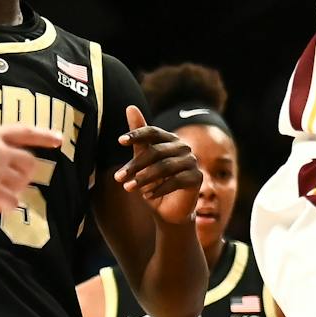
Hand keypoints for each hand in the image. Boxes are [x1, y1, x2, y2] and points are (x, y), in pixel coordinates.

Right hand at [0, 98, 61, 209]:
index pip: (25, 133)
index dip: (44, 135)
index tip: (58, 139)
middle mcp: (1, 152)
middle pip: (29, 162)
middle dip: (25, 172)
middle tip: (14, 180)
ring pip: (21, 183)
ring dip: (14, 190)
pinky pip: (10, 202)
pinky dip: (6, 206)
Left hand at [114, 105, 202, 225]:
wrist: (168, 210)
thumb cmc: (153, 182)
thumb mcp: (142, 160)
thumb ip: (138, 138)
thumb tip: (130, 107)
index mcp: (169, 139)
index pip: (153, 132)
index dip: (137, 134)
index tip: (120, 141)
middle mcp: (183, 147)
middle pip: (156, 151)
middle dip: (135, 165)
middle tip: (118, 178)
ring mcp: (192, 162)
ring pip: (165, 167)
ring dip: (144, 178)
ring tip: (129, 188)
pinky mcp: (196, 177)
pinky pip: (176, 181)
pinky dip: (160, 189)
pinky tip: (147, 196)